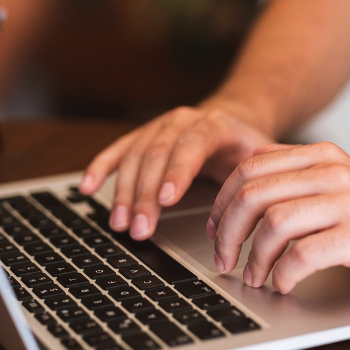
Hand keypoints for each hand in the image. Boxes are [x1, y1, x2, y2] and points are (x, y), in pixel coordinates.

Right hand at [80, 104, 272, 240]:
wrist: (235, 119)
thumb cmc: (247, 147)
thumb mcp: (262, 158)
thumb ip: (258, 176)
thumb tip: (252, 205)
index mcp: (213, 124)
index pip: (192, 147)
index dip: (177, 173)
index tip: (166, 200)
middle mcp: (181, 121)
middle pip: (157, 156)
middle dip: (145, 196)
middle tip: (139, 230)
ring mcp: (159, 126)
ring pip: (135, 157)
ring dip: (123, 193)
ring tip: (119, 224)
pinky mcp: (142, 136)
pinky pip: (117, 151)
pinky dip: (100, 168)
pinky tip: (86, 188)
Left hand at [207, 142, 349, 298]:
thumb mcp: (342, 185)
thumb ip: (301, 177)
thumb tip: (247, 178)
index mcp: (323, 157)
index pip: (251, 167)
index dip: (223, 201)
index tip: (215, 229)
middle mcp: (334, 172)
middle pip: (255, 194)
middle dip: (228, 232)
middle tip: (224, 260)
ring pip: (274, 222)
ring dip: (253, 257)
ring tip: (253, 277)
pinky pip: (303, 254)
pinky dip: (283, 274)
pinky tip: (283, 285)